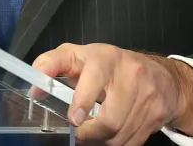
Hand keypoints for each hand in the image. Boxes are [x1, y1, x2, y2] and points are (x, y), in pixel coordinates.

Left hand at [31, 43, 192, 145]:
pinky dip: (117, 144)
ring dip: (102, 141)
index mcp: (106, 57)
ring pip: (119, 134)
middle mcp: (130, 73)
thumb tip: (34, 85)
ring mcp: (148, 94)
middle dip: (89, 133)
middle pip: (110, 118)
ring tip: (93, 133)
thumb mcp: (78, 56)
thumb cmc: (108, 65)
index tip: (73, 118)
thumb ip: (52, 65)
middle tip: (78, 133)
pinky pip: (132, 142)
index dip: (83, 98)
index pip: (95, 75)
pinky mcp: (157, 113)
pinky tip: (111, 134)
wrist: (158, 75)